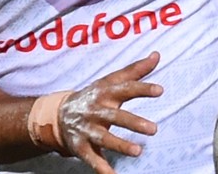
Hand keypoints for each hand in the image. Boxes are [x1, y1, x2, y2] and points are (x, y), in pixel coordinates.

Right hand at [57, 51, 164, 173]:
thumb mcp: (110, 81)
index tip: (160, 90)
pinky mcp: (80, 146)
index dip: (142, 89)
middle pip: (115, 116)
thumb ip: (134, 71)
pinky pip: (92, 159)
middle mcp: (96, 111)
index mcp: (105, 93)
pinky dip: (102, 169)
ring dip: (120, 145)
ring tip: (137, 152)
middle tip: (154, 129)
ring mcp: (87, 130)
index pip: (125, 89)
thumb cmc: (93, 97)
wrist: (58, 114)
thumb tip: (157, 55)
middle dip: (133, 123)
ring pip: (104, 139)